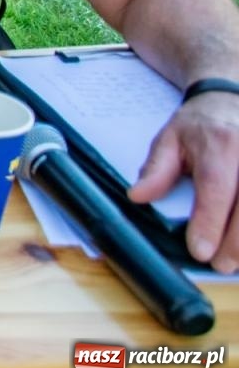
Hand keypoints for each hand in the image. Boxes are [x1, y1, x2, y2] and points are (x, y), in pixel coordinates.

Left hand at [129, 91, 238, 269]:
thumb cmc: (198, 128)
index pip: (216, 187)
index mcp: (220, 145)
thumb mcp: (169, 140)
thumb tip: (137, 196)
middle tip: (219, 265)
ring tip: (234, 262)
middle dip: (236, 242)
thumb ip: (156, 170)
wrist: (228, 102)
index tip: (200, 250)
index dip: (209, 221)